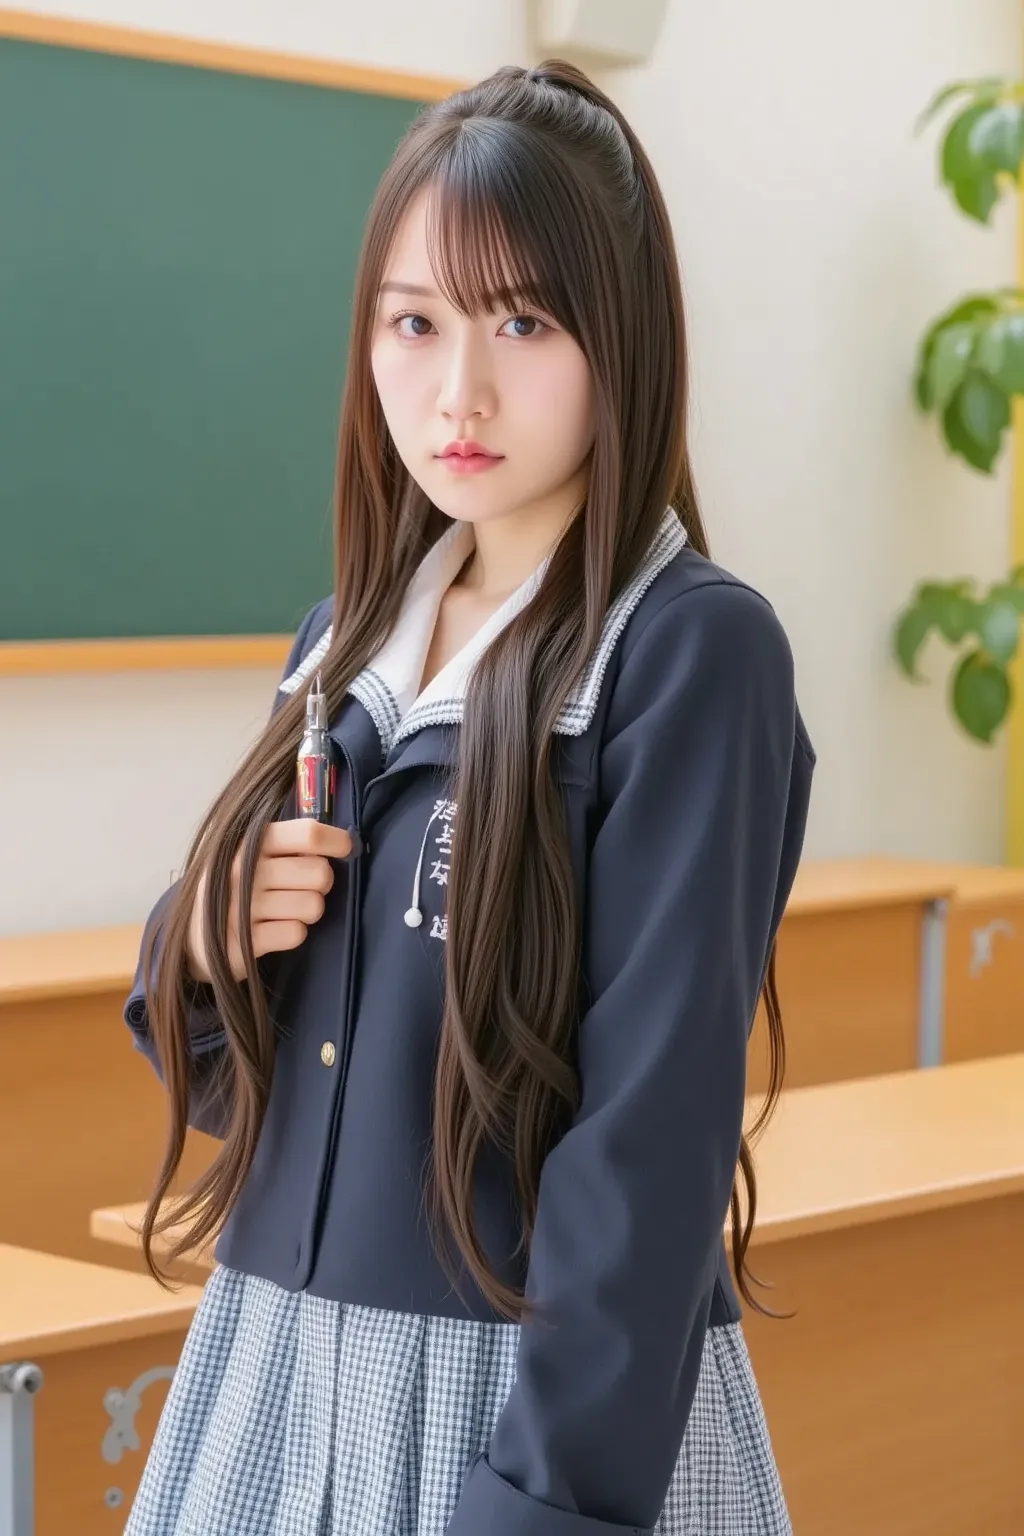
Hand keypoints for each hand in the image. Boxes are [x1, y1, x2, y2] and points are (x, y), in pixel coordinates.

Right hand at [185, 819, 352, 983]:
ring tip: (287, 909)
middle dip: (321, 883)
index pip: (308, 833)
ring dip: (308, 910)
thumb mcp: (251, 852)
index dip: (337, 840)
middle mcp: (243, 870)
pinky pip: (297, 933)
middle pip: (320, 873)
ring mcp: (241, 907)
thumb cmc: (235, 885)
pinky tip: (275, 928)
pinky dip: (293, 932)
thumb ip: (290, 842)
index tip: (344, 849)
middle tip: (303, 887)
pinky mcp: (243, 941)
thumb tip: (344, 841)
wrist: (192, 933)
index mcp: (250, 840)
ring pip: (313, 906)